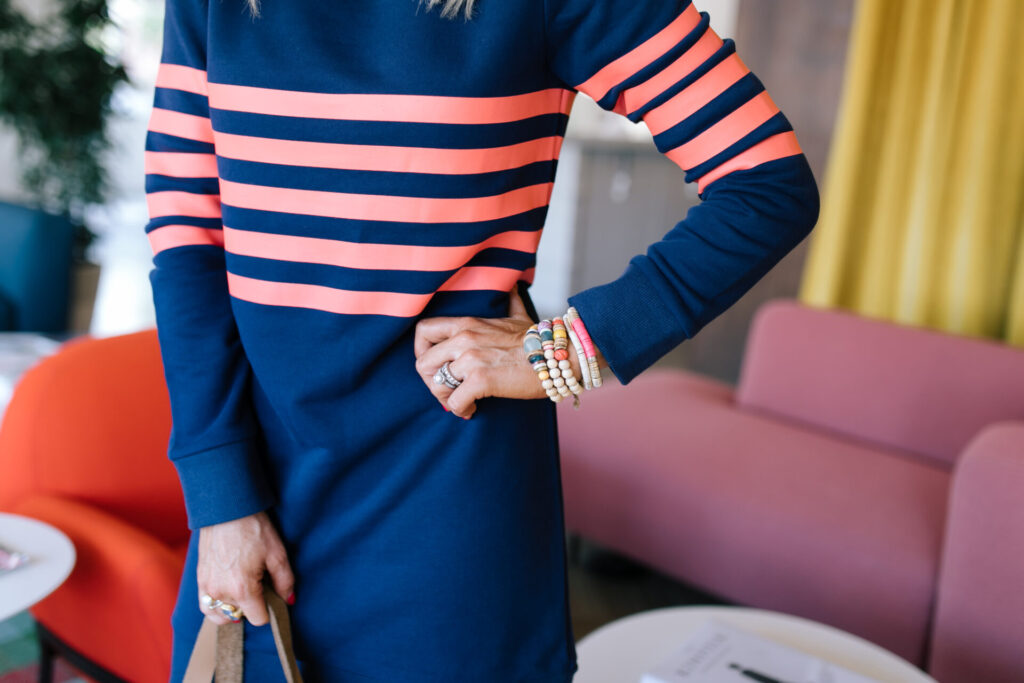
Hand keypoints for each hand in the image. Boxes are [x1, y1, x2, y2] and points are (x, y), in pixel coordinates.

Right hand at [197, 511, 294, 625]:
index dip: (269, 609)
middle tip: (258, 584)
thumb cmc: (253, 529)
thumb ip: (285, 581)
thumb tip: (288, 601)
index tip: (272, 594)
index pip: (258, 619)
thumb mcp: (277, 554)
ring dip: (233, 609)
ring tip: (242, 590)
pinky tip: (228, 592)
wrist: (226, 509)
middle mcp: (221, 593)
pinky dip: (216, 606)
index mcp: (242, 589)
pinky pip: (206, 606)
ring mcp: (206, 588)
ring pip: (220, 616)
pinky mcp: (199, 579)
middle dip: (251, 607)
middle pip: (240, 617)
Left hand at [414, 286, 580, 417]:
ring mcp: (470, 358)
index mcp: (466, 323)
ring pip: (436, 385)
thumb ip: (510, 301)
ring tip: (461, 402)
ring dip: (446, 399)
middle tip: (448, 391)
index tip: (436, 366)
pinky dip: (461, 410)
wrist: (559, 355)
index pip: (423, 331)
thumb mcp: (518, 315)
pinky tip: (473, 410)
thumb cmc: (539, 340)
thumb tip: (515, 285)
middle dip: (432, 382)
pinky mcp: (480, 380)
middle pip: (422, 363)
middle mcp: (464, 338)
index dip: (422, 352)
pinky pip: (455, 402)